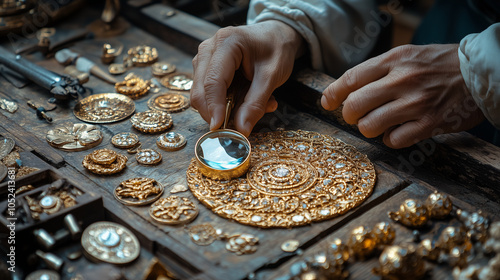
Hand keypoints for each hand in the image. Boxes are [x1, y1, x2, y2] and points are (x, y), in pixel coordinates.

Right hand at [191, 20, 303, 135]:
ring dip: (221, 108)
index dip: (214, 107)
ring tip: (250, 107)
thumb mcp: (272, 76)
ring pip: (201, 94)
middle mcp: (208, 49)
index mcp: (226, 43)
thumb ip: (256, 103)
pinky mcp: (205, 68)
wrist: (276, 36)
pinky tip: (243, 101)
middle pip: (200, 89)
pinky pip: (208, 93)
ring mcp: (204, 58)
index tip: (219, 129)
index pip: (213, 81)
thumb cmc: (276, 49)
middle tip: (236, 127)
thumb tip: (241, 130)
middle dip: (215, 112)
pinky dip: (223, 103)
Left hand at [321, 44, 484, 147]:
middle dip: (349, 115)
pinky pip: (393, 141)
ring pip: (370, 125)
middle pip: (355, 105)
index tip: (326, 102)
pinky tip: (398, 132)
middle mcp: (403, 80)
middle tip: (355, 116)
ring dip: (369, 128)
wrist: (480, 72)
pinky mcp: (429, 124)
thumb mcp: (408, 55)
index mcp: (395, 59)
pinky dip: (390, 139)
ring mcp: (416, 103)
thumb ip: (379, 70)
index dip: (333, 93)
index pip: (351, 78)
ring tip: (379, 123)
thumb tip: (346, 90)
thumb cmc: (439, 65)